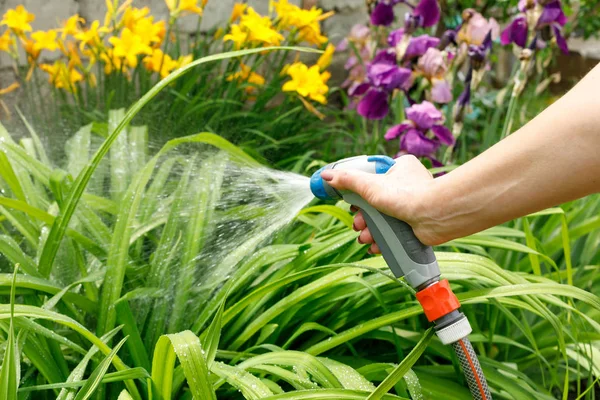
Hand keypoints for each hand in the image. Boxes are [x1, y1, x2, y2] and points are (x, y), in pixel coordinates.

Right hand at [320, 155, 440, 250]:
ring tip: (365, 237)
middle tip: (357, 223)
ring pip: (382, 218)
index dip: (358, 191)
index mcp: (400, 168)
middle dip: (362, 216)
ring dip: (370, 230)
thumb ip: (347, 180)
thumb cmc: (406, 195)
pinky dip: (382, 239)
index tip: (349, 202)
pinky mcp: (415, 224)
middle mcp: (407, 185)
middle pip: (374, 201)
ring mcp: (411, 205)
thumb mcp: (370, 185)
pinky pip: (393, 231)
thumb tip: (326, 175)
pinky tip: (375, 245)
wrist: (436, 216)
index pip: (372, 177)